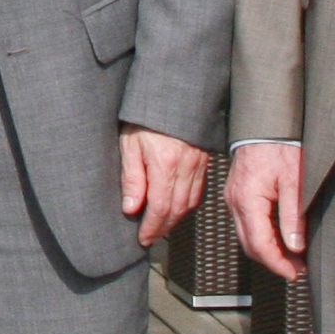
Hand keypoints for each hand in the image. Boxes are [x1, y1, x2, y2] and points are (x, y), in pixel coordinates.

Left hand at [120, 123, 208, 246]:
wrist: (173, 94)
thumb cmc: (146, 115)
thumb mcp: (130, 144)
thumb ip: (132, 178)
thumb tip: (131, 208)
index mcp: (165, 164)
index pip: (160, 207)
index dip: (152, 227)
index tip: (143, 238)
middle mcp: (186, 167)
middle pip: (177, 209)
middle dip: (163, 228)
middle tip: (150, 238)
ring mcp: (198, 164)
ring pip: (190, 203)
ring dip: (175, 219)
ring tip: (160, 227)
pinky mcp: (204, 160)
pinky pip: (198, 190)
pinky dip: (187, 204)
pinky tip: (176, 207)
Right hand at [226, 141, 305, 280]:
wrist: (266, 122)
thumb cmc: (280, 145)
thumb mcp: (295, 181)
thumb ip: (293, 215)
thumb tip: (295, 245)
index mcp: (247, 200)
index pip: (259, 244)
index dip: (277, 263)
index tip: (293, 273)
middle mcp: (235, 201)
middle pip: (249, 244)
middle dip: (272, 260)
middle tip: (295, 269)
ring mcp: (233, 197)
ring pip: (246, 235)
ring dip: (267, 249)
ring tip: (291, 256)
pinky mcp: (238, 193)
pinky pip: (246, 222)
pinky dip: (262, 235)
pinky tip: (279, 236)